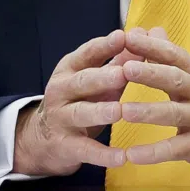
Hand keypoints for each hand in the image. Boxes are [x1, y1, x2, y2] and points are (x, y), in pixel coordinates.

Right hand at [11, 30, 136, 178]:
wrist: (45, 138)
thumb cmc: (81, 100)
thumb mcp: (97, 78)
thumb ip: (120, 59)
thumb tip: (145, 33)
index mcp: (70, 69)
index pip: (87, 53)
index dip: (104, 45)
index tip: (123, 36)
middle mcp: (62, 90)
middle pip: (82, 82)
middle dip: (102, 77)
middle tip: (123, 73)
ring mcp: (61, 118)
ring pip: (81, 113)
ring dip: (100, 111)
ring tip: (119, 111)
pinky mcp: (66, 145)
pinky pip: (86, 150)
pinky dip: (104, 155)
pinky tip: (122, 157)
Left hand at [109, 29, 189, 185]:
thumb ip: (170, 58)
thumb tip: (151, 29)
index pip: (173, 54)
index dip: (151, 46)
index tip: (126, 37)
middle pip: (176, 79)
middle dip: (150, 73)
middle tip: (125, 69)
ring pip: (175, 113)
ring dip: (149, 112)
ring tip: (124, 111)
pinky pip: (176, 148)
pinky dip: (154, 153)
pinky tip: (132, 155)